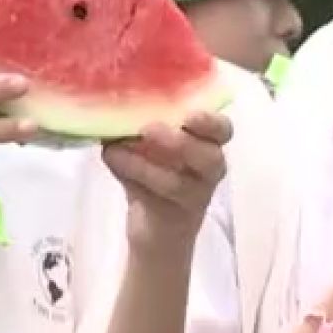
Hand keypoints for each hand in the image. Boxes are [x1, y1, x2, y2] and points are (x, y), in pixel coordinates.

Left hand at [101, 112, 232, 254]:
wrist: (156, 229)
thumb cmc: (154, 173)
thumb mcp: (149, 145)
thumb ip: (138, 124)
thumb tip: (112, 102)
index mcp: (208, 145)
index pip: (222, 130)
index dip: (210, 122)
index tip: (189, 115)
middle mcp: (207, 171)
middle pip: (210, 158)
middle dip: (181, 143)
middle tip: (148, 129)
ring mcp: (192, 197)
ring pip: (176, 183)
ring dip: (141, 164)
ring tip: (115, 149)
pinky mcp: (170, 217)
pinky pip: (152, 197)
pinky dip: (128, 177)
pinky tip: (110, 159)